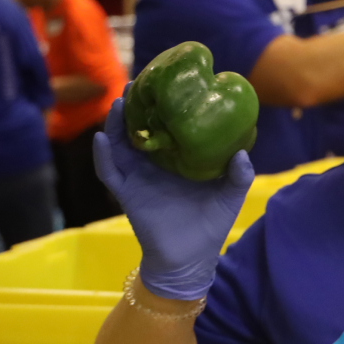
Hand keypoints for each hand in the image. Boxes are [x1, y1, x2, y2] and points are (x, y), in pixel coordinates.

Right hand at [93, 95, 253, 299]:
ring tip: (117, 103)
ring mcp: (137, 178)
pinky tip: (101, 138)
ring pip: (119, 145)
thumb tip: (242, 153)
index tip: (165, 84)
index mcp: (176, 160)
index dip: (161, 107)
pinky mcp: (127, 194)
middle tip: (136, 84)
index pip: (165, 127)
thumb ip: (238, 175)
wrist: (191, 259)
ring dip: (115, 124)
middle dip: (134, 108)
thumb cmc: (210, 226)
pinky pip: (109, 172)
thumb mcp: (229, 196)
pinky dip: (103, 155)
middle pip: (138, 130)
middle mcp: (153, 165)